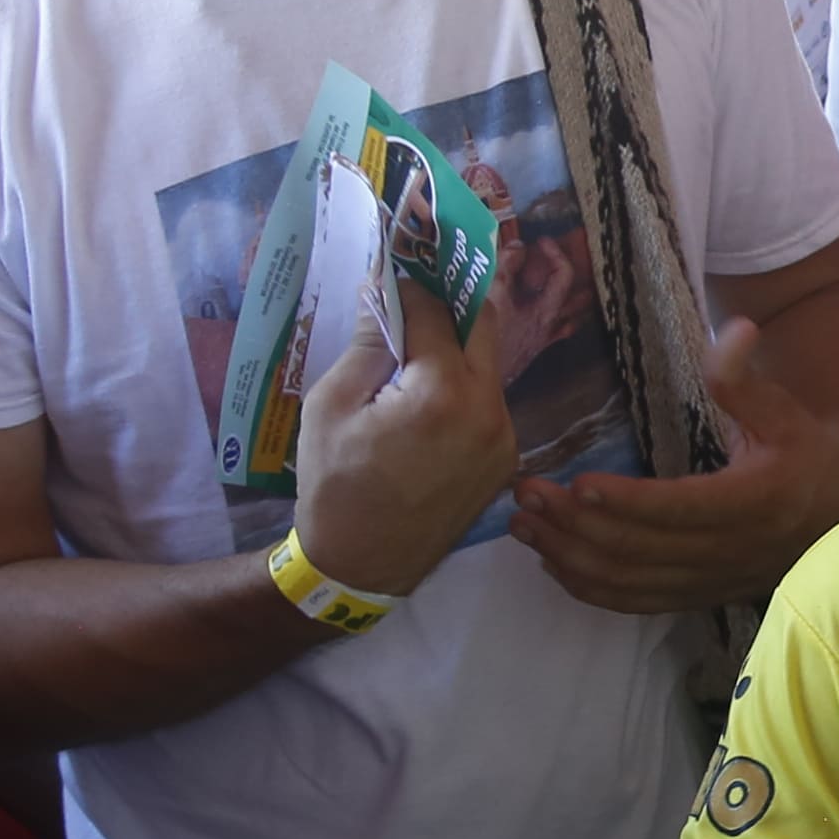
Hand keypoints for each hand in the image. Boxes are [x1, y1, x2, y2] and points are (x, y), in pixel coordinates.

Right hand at [287, 265, 520, 599]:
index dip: (411, 287)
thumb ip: (369, 342)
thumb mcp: (333, 405)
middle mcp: (488, 409)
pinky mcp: (505, 459)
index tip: (393, 271)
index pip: (436, 313)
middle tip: (419, 289)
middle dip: (451, 302)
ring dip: (457, 347)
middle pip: (483, 327)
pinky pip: (489, 402)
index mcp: (443, 393)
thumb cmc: (334, 485)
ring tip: (416, 343)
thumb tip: (383, 290)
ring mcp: (504, 437)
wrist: (360, 566)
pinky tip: (427, 392)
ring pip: (488, 365)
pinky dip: (463, 386)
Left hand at [510, 319, 838, 618]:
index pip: (677, 510)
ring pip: (628, 582)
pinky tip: (554, 563)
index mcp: (749, 504)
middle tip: (526, 496)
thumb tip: (736, 329)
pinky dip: (590, 588)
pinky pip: (635, 602)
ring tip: (523, 528)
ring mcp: (708, 581)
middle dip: (574, 525)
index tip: (577, 483)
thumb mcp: (785, 414)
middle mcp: (725, 552)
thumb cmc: (809, 459)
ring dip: (570, 557)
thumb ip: (747, 381)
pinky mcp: (696, 596)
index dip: (625, 503)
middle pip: (638, 550)